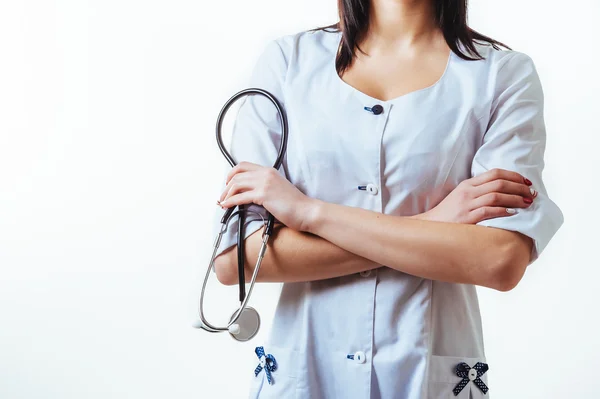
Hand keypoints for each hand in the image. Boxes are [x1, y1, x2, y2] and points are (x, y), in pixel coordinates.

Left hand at [218, 161, 315, 231]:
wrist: (307, 211)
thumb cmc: (295, 204)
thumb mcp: (279, 188)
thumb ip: (265, 186)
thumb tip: (250, 193)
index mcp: (269, 171)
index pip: (243, 165)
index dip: (232, 173)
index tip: (227, 183)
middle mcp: (266, 174)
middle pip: (237, 175)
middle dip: (226, 186)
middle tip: (222, 195)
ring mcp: (265, 183)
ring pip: (236, 184)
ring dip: (226, 194)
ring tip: (223, 202)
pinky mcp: (264, 195)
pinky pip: (240, 197)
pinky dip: (230, 201)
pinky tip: (226, 205)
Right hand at [419, 168, 537, 223]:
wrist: (429, 226)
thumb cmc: (448, 214)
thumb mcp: (461, 197)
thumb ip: (478, 191)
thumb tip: (501, 191)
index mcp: (468, 185)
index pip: (495, 173)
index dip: (514, 176)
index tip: (526, 182)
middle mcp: (468, 192)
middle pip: (499, 183)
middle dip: (519, 187)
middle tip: (531, 193)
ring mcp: (467, 205)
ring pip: (497, 196)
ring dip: (516, 198)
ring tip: (527, 203)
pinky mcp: (467, 218)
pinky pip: (489, 211)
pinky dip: (504, 210)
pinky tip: (513, 213)